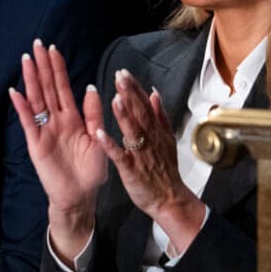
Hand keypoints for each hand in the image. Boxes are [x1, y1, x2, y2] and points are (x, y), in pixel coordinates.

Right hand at [10, 39, 106, 261]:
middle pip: (48, 88)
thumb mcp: (98, 138)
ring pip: (36, 100)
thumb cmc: (90, 170)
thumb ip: (94, 114)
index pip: (63, 87)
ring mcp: (44, 130)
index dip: (58, 68)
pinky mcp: (36, 143)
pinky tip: (15, 92)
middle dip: (43, 66)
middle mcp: (56, 120)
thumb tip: (91, 87)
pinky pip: (28, 122)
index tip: (54, 49)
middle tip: (37, 44)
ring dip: (31, 80)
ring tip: (26, 60)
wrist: (80, 196)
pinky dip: (21, 107)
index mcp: (73, 117)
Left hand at [97, 69, 204, 255]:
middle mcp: (150, 139)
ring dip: (124, 114)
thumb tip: (154, 93)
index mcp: (156, 131)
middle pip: (140, 113)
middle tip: (120, 75)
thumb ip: (160, 116)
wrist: (170, 199)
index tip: (124, 72)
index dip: (134, 88)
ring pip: (132, 131)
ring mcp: (141, 154)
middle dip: (130, 94)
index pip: (145, 105)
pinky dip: (111, 145)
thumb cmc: (165, 170)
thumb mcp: (167, 139)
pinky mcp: (131, 169)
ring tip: (115, 97)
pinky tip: (100, 133)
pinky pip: (120, 155)